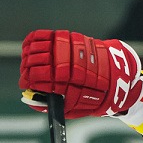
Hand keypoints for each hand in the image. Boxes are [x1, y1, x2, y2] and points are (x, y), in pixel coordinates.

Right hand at [19, 29, 142, 118]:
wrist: (116, 78)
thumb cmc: (93, 95)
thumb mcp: (75, 107)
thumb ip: (52, 104)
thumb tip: (31, 100)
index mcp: (65, 81)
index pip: (35, 76)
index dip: (26, 79)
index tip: (25, 83)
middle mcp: (65, 61)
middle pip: (33, 60)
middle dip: (27, 68)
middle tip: (27, 73)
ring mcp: (66, 47)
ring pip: (36, 47)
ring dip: (29, 55)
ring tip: (30, 61)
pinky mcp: (69, 37)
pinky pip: (44, 35)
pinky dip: (35, 41)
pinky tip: (32, 47)